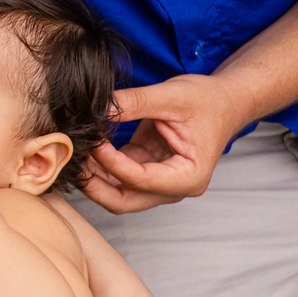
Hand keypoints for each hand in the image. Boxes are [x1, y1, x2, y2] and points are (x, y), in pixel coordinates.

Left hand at [82, 74, 253, 213]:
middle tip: (72, 159)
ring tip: (74, 151)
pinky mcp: (148, 169)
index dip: (111, 163)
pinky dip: (101, 164)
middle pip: (124, 200)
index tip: (92, 141)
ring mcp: (160, 181)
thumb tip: (99, 108)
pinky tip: (87, 146)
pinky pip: (119, 175)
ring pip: (117, 192)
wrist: (225, 100)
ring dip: (94, 176)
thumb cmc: (207, 100)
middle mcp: (174, 187)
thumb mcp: (171, 96)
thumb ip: (134, 103)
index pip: (140, 179)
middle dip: (94, 184)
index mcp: (188, 177)